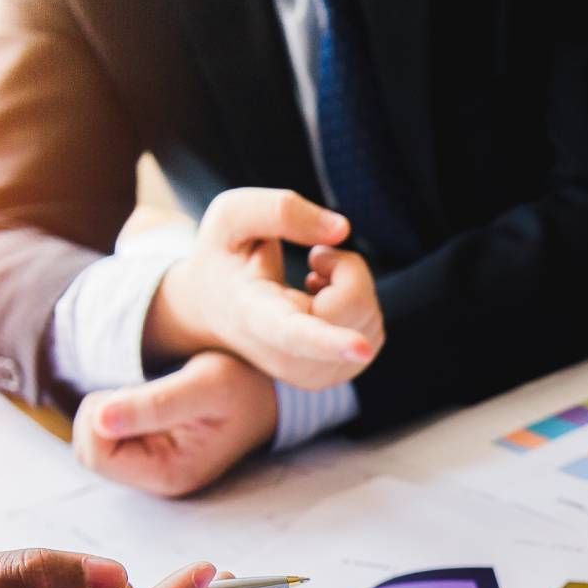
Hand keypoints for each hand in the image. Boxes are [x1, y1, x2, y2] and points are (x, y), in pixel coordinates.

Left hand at [73, 351, 276, 496]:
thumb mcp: (205, 385)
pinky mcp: (152, 456)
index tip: (136, 393)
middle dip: (101, 414)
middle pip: (88, 452)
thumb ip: (154, 404)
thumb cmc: (243, 386)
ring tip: (153, 398)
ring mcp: (154, 470)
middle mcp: (159, 480)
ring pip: (94, 444)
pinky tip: (151, 407)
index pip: (95, 455)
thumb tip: (99, 420)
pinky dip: (117, 414)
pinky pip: (107, 438)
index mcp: (170, 473)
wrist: (267, 393)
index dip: (100, 416)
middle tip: (143, 393)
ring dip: (109, 412)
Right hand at [144, 187, 380, 388]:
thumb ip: (281, 210)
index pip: (294, 334)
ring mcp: (311, 375)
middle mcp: (284, 356)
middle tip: (314, 257)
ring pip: (369, 319)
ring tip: (312, 282)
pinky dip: (359, 306)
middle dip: (345, 266)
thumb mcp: (232, 216)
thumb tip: (341, 231)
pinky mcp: (335, 376)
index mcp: (255, 316)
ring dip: (351, 286)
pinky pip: (374, 332)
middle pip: (353, 303)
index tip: (360, 349)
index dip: (330, 341)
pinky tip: (324, 304)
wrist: (212, 310)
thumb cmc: (224, 257)